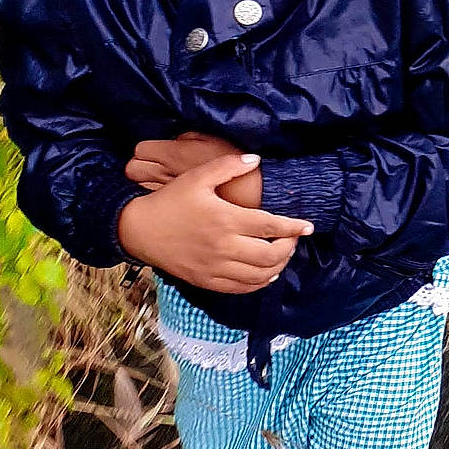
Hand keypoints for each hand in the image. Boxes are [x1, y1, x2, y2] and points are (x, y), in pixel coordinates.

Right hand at [117, 151, 310, 294]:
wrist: (138, 229)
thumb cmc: (170, 200)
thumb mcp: (197, 177)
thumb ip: (228, 166)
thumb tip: (256, 159)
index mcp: (225, 219)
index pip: (270, 227)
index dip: (294, 228)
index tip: (309, 226)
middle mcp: (224, 247)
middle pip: (270, 256)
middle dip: (289, 248)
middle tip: (293, 238)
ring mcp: (215, 267)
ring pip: (259, 276)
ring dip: (277, 266)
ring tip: (282, 253)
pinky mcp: (206, 280)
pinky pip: (241, 288)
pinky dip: (259, 283)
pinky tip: (265, 273)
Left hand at [127, 131, 261, 207]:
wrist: (252, 198)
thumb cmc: (235, 167)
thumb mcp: (213, 141)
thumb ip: (187, 139)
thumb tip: (175, 142)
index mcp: (173, 155)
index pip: (140, 150)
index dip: (147, 151)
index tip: (157, 153)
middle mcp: (165, 175)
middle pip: (133, 170)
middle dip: (141, 167)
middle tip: (155, 167)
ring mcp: (166, 197)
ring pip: (139, 189)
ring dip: (146, 184)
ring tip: (161, 184)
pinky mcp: (173, 213)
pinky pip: (152, 205)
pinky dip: (156, 202)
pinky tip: (169, 201)